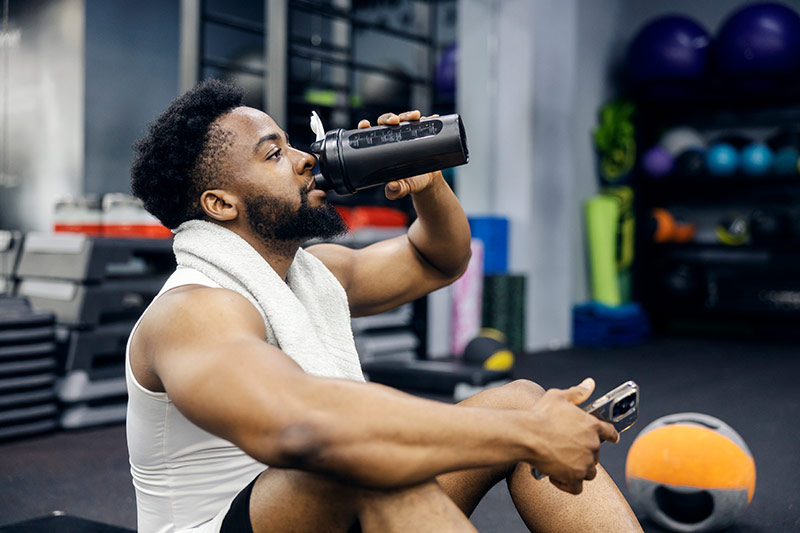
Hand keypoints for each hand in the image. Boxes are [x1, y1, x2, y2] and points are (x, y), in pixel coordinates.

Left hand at [357, 110, 441, 199]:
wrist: (429, 181)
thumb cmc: (411, 182)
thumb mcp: (404, 188)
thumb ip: (396, 190)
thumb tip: (391, 188)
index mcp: (381, 148)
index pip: (369, 134)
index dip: (365, 127)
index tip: (364, 124)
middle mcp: (393, 137)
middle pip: (386, 122)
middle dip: (388, 118)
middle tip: (394, 121)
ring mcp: (408, 133)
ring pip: (404, 119)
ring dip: (408, 115)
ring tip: (416, 117)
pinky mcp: (422, 133)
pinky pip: (424, 122)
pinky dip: (428, 118)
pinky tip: (432, 117)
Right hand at [528, 378, 618, 494]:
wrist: (527, 435)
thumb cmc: (540, 415)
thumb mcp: (558, 397)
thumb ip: (577, 392)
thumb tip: (590, 384)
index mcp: (592, 425)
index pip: (610, 433)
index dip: (611, 436)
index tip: (612, 439)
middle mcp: (593, 445)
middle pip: (596, 454)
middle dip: (583, 453)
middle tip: (566, 449)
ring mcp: (584, 463)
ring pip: (588, 472)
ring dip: (578, 469)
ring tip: (562, 464)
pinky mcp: (574, 477)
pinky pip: (576, 487)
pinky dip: (567, 484)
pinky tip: (556, 478)